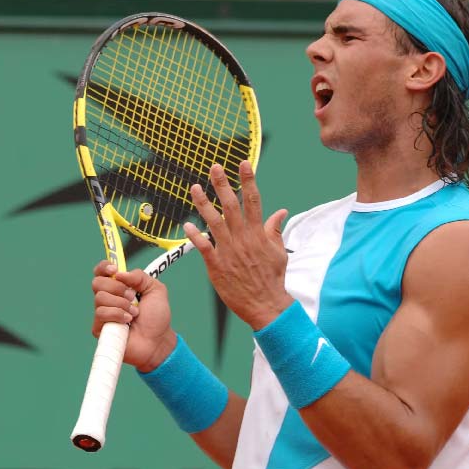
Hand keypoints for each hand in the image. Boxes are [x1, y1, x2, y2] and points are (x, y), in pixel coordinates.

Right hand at [91, 261, 175, 372]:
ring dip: (121, 304)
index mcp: (119, 287)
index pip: (101, 272)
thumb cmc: (156, 317)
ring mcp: (102, 314)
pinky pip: (101, 313)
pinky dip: (117, 315)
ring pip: (100, 298)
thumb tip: (120, 273)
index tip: (114, 270)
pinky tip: (128, 321)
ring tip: (134, 313)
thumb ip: (140, 277)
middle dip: (117, 288)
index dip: (104, 267)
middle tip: (132, 297)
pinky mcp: (99, 328)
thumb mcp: (155, 290)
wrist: (158, 341)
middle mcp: (108, 299)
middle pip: (97, 282)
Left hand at [184, 161, 291, 330]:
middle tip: (215, 167)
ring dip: (203, 204)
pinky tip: (187, 225)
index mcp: (258, 234)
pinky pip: (204, 247)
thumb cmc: (273, 278)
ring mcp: (229, 252)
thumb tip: (281, 211)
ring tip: (195, 187)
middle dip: (223, 184)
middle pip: (231, 206)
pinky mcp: (217, 266)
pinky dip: (195, 236)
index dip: (248, 180)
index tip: (243, 163)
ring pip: (214, 222)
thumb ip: (275, 229)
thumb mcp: (279, 252)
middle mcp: (243, 239)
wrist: (266, 305)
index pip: (253, 201)